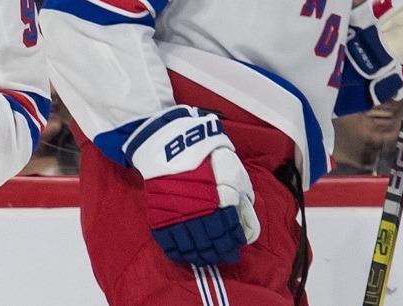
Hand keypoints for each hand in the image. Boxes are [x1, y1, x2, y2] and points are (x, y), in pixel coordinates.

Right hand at [128, 106, 258, 265]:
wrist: (170, 142)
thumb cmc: (204, 153)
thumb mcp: (231, 168)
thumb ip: (239, 193)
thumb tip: (243, 216)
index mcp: (219, 201)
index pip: (229, 231)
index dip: (233, 242)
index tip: (234, 249)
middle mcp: (199, 212)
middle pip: (211, 241)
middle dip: (218, 253)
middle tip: (222, 258)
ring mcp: (177, 213)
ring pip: (190, 244)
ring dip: (199, 255)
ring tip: (204, 259)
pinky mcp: (159, 212)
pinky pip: (167, 238)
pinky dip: (174, 250)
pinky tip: (181, 254)